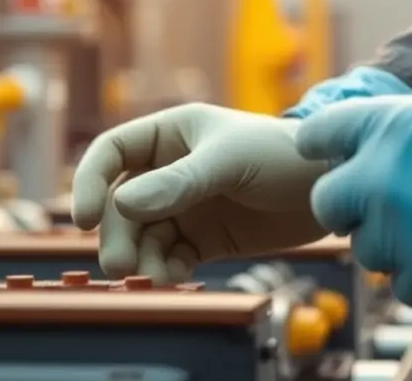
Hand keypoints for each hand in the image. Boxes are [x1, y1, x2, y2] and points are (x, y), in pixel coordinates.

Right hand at [72, 104, 327, 282]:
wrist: (331, 188)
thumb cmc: (283, 154)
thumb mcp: (228, 162)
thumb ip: (177, 183)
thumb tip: (122, 203)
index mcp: (168, 134)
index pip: (110, 154)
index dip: (89, 183)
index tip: (81, 219)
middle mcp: (168, 170)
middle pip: (118, 204)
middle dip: (117, 235)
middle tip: (122, 266)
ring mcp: (184, 205)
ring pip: (140, 235)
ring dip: (139, 258)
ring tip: (155, 276)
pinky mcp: (203, 238)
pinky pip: (168, 257)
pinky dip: (164, 270)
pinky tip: (175, 277)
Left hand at [297, 13, 411, 304]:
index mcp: (389, 124)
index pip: (318, 134)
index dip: (327, 143)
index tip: (338, 151)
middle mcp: (382, 178)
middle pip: (327, 202)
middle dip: (350, 201)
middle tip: (386, 200)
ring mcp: (403, 232)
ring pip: (363, 248)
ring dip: (387, 241)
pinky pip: (401, 284)